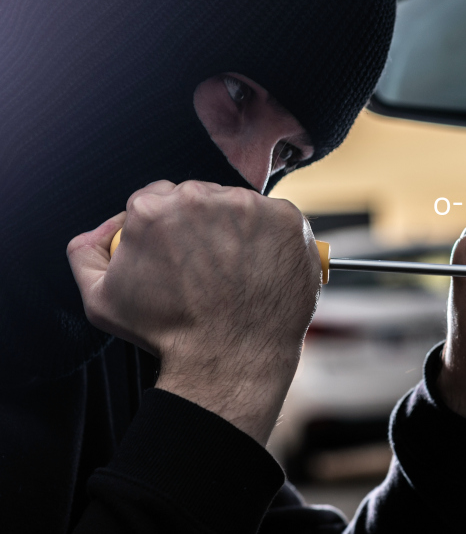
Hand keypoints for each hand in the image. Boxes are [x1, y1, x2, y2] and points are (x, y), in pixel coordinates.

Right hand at [67, 180, 320, 443]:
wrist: (231, 360)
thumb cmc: (167, 334)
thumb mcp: (101, 300)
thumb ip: (88, 252)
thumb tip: (103, 227)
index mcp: (151, 208)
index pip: (157, 199)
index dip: (166, 228)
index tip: (178, 254)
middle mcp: (200, 197)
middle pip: (198, 196)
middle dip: (200, 224)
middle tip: (207, 266)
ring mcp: (249, 206)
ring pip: (238, 205)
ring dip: (236, 228)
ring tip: (235, 272)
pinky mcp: (287, 219)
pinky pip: (276, 218)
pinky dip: (271, 238)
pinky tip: (261, 269)